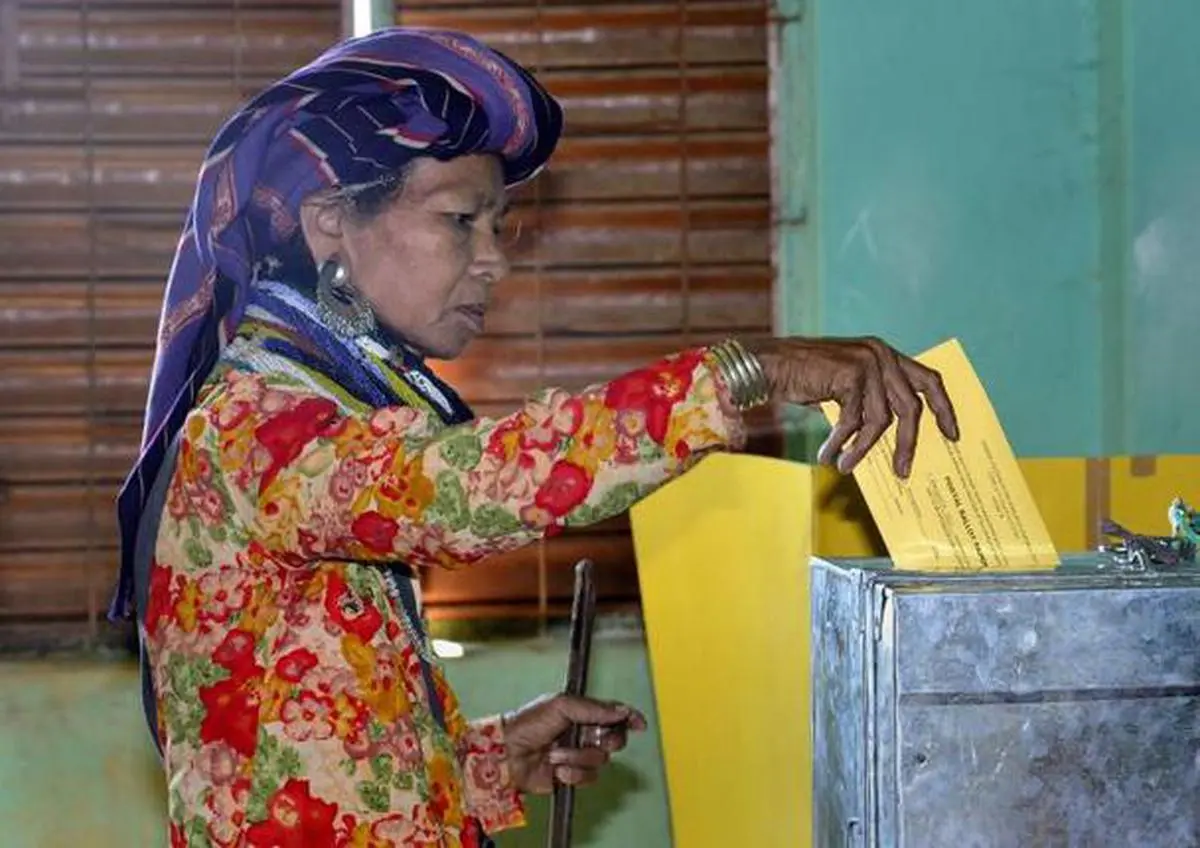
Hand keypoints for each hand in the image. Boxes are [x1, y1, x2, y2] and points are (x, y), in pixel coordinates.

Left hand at [501, 694, 646, 793]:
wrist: (508, 754)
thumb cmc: (528, 723)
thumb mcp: (562, 706)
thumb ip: (595, 708)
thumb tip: (623, 710)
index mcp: (581, 712)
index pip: (613, 714)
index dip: (629, 718)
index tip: (639, 724)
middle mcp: (583, 733)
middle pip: (614, 739)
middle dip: (604, 741)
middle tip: (590, 737)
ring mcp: (577, 755)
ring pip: (600, 761)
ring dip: (578, 758)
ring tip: (556, 753)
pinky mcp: (571, 776)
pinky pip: (588, 778)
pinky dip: (572, 773)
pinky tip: (556, 769)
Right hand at [747, 336, 958, 476]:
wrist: (769, 365)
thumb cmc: (803, 378)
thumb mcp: (846, 388)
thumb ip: (871, 402)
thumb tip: (892, 441)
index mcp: (886, 354)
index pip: (929, 379)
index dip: (945, 408)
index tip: (952, 434)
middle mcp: (882, 354)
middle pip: (911, 406)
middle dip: (908, 443)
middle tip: (903, 471)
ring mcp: (868, 362)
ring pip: (881, 419)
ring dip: (863, 448)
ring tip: (847, 466)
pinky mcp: (852, 373)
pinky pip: (854, 420)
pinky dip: (841, 442)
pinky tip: (829, 455)